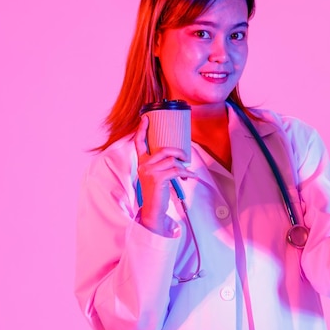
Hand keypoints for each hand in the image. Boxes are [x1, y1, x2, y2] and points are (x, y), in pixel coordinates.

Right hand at [135, 116, 195, 231]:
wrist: (152, 210)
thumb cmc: (156, 192)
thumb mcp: (154, 176)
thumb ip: (160, 165)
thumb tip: (177, 157)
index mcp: (142, 163)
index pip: (138, 143)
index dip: (142, 130)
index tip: (145, 118)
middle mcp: (143, 165)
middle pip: (163, 149)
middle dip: (178, 151)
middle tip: (185, 157)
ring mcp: (150, 172)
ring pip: (171, 159)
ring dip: (183, 164)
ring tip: (187, 171)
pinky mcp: (158, 178)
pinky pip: (176, 170)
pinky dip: (186, 172)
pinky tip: (191, 176)